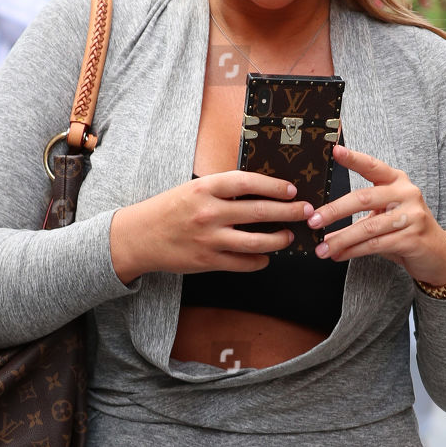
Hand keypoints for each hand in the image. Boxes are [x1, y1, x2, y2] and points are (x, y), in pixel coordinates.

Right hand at [109, 172, 313, 284]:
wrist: (139, 237)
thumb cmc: (169, 209)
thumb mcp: (193, 189)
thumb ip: (223, 189)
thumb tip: (262, 191)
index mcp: (205, 188)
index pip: (248, 182)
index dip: (275, 186)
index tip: (292, 190)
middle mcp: (209, 213)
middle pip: (260, 212)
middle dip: (289, 212)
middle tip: (306, 211)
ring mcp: (209, 239)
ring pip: (257, 242)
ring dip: (279, 239)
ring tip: (289, 236)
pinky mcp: (207, 262)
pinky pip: (243, 263)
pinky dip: (260, 261)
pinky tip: (266, 256)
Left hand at [306, 145, 445, 286]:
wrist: (437, 254)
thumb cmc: (405, 230)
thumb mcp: (383, 216)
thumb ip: (358, 216)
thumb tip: (322, 224)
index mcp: (397, 181)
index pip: (372, 166)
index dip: (354, 159)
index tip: (335, 151)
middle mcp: (406, 194)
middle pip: (364, 198)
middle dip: (334, 211)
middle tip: (313, 221)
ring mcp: (412, 216)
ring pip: (368, 227)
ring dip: (341, 239)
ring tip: (323, 248)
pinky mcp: (412, 238)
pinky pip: (375, 245)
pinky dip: (353, 251)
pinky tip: (340, 255)